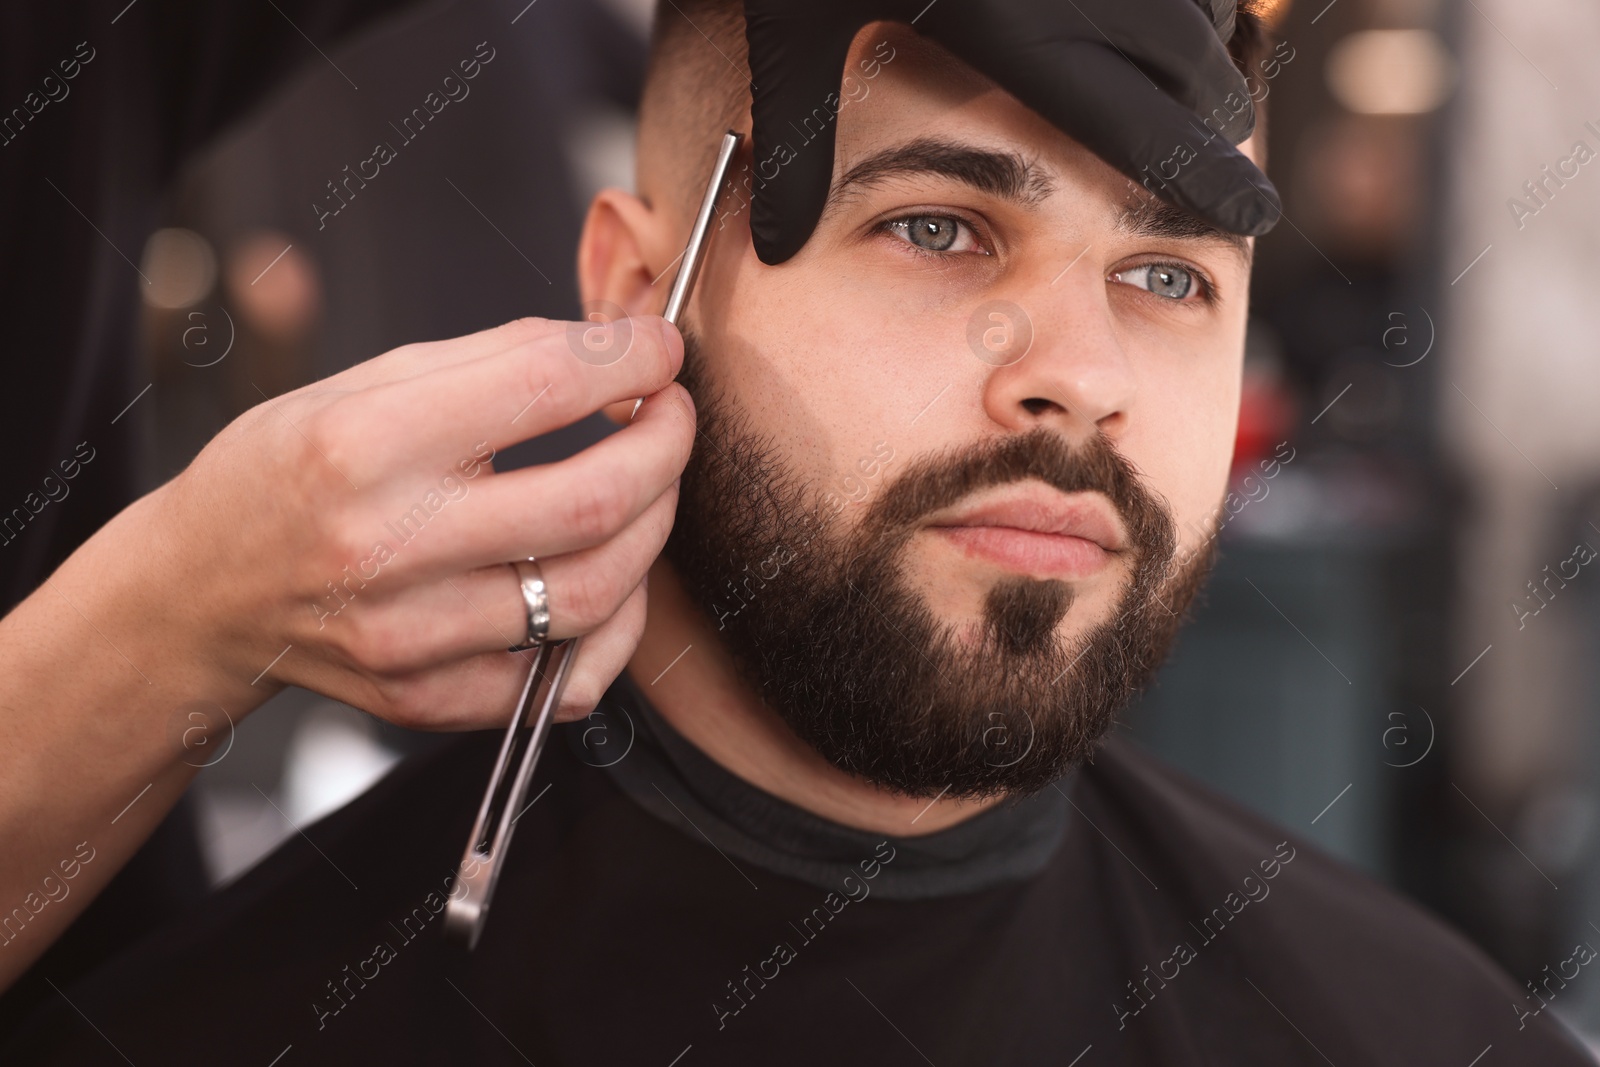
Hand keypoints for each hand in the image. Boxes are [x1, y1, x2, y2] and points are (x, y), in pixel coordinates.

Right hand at [144, 315, 692, 726]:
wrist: (200, 594)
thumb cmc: (282, 474)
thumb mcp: (358, 385)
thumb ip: (492, 361)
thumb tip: (613, 347)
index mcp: (364, 447)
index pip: (546, 388)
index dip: (633, 359)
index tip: (658, 350)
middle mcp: (388, 549)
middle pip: (596, 501)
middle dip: (667, 445)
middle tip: (672, 415)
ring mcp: (412, 638)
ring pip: (598, 594)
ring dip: (653, 529)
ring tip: (649, 487)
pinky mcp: (429, 700)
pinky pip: (570, 677)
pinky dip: (617, 623)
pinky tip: (612, 574)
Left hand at [742, 0, 1279, 263]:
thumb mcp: (796, 49)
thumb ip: (798, 146)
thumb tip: (777, 247)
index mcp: (1020, 42)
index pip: (1142, 133)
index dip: (1209, 182)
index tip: (1255, 218)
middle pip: (1188, 78)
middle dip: (1208, 133)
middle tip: (1220, 170)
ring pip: (1198, 21)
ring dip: (1206, 67)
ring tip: (1205, 107)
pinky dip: (1194, 9)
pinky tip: (1168, 29)